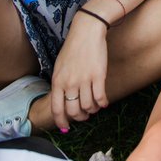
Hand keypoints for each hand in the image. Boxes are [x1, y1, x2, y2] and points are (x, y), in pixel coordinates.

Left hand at [48, 11, 109, 129]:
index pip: (56, 108)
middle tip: (84, 117)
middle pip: (73, 110)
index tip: (66, 127)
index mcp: (58, 81)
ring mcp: (84, 80)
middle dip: (79, 117)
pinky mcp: (98, 76)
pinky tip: (104, 103)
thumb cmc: (73, 48)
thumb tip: (62, 99)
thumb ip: (60, 83)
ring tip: (94, 108)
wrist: (86, 32)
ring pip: (88, 106)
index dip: (61, 121)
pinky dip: (103, 103)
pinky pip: (100, 97)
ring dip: (92, 110)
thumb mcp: (59, 67)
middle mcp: (70, 83)